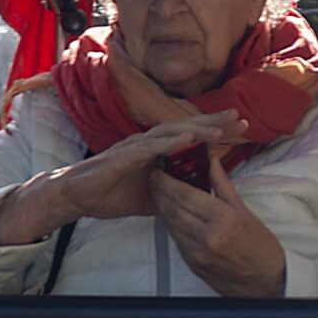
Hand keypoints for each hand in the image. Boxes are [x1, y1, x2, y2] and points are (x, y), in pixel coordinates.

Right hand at [0, 113, 243, 243]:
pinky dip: (169, 142)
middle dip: (213, 123)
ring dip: (196, 129)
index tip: (240, 129)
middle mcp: (148, 143)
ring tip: (220, 129)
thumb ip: (174, 192)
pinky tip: (187, 139)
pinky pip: (149, 148)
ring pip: (171, 133)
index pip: (191, 138)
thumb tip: (197, 199)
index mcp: (156, 152)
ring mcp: (135, 148)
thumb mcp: (153, 197)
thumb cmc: (111, 194)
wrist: (77, 197)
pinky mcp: (123, 157)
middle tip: (240, 118)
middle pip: (186, 128)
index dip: (215, 133)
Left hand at [152, 153, 287, 298]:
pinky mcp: (193, 264)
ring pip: (170, 224)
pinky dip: (171, 226)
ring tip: (159, 195)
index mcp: (224, 218)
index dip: (167, 182)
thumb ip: (222, 185)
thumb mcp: (244, 210)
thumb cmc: (260, 245)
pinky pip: (176, 240)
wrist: (266, 280)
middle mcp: (208, 236)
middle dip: (159, 192)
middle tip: (154, 180)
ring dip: (162, 208)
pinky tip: (172, 217)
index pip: (185, 194)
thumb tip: (211, 161)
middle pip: (172, 208)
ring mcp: (198, 252)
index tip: (159, 172)